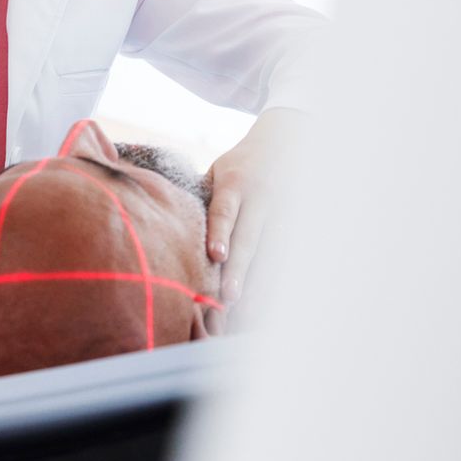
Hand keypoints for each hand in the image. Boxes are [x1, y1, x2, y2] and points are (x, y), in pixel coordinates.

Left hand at [204, 108, 309, 321]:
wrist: (286, 144)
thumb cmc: (238, 166)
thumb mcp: (216, 171)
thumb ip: (198, 198)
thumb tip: (164, 228)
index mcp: (235, 183)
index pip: (225, 210)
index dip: (220, 233)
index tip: (216, 256)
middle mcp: (261, 200)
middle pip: (250, 239)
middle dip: (239, 271)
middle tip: (229, 300)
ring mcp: (283, 214)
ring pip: (272, 255)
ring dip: (259, 286)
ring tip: (245, 316)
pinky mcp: (296, 227)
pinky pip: (284, 260)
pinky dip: (274, 285)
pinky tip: (263, 309)